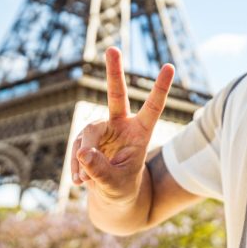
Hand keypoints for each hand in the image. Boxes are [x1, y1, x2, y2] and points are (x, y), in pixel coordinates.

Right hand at [71, 47, 174, 203]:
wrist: (111, 198)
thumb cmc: (122, 189)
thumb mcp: (116, 185)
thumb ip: (101, 171)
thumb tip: (82, 152)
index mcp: (141, 133)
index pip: (153, 108)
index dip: (160, 88)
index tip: (170, 66)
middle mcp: (121, 126)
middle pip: (116, 96)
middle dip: (114, 72)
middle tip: (113, 49)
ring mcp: (102, 130)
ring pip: (86, 135)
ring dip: (83, 159)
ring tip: (86, 181)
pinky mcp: (86, 139)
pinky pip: (77, 148)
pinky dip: (76, 166)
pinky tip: (81, 181)